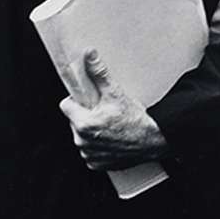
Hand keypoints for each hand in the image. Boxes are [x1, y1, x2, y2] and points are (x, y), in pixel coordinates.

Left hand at [59, 50, 168, 170]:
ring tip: (109, 126)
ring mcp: (88, 154)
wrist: (153, 140)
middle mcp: (82, 142)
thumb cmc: (135, 119)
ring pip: (81, 136)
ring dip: (91, 131)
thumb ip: (99, 73)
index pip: (66, 106)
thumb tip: (89, 54)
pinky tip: (111, 139)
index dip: (78, 100)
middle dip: (85, 115)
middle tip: (104, 112)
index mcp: (83, 123)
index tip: (90, 100)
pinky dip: (98, 145)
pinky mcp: (95, 164)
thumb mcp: (116, 93)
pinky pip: (90, 151)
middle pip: (74, 121)